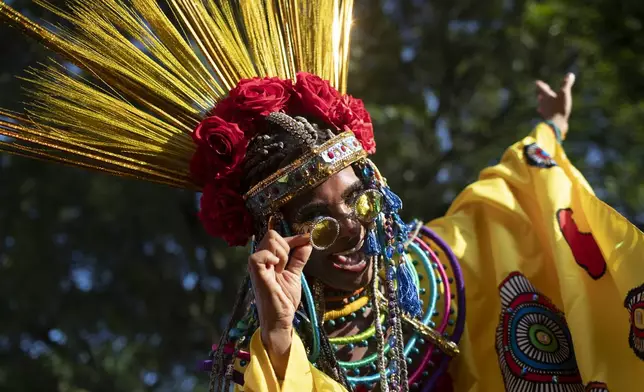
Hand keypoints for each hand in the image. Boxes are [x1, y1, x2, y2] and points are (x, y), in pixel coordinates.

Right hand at [248, 230, 311, 378]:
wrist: (280, 319)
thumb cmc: (284, 300)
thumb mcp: (295, 274)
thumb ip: (299, 258)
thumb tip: (307, 242)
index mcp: (268, 260)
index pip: (277, 237)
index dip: (293, 237)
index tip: (307, 239)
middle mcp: (260, 260)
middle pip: (272, 235)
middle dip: (287, 245)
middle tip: (288, 265)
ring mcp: (257, 266)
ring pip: (269, 240)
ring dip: (283, 253)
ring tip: (282, 270)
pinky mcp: (256, 274)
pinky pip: (259, 256)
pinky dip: (271, 257)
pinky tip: (277, 267)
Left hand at [535, 73, 575, 139]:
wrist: (555, 125)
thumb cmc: (559, 108)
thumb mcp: (564, 94)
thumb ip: (566, 84)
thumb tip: (570, 74)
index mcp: (546, 97)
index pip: (542, 88)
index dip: (540, 85)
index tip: (537, 82)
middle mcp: (543, 104)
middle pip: (542, 97)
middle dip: (542, 94)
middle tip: (540, 92)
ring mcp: (545, 112)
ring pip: (543, 106)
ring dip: (543, 103)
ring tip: (542, 102)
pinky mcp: (548, 119)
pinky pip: (547, 113)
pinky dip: (547, 111)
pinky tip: (548, 114)